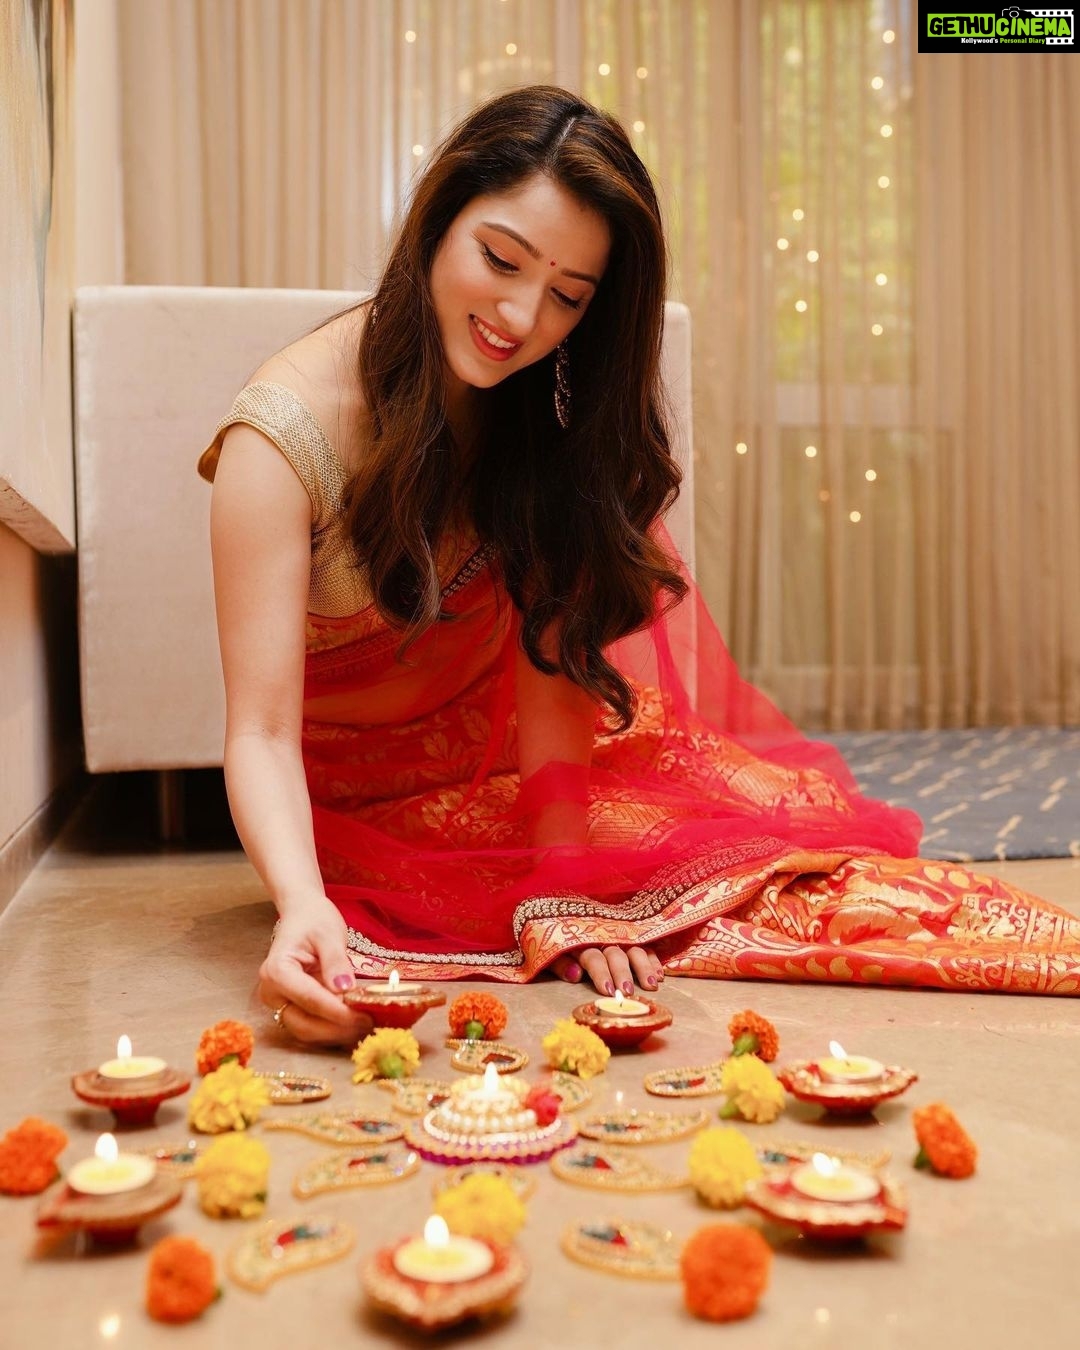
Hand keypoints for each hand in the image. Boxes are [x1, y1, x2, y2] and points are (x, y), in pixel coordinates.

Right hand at [259, 897, 373, 1046]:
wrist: (302, 916)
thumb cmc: (313, 920)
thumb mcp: (328, 934)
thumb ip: (336, 961)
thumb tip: (344, 989)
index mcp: (277, 971)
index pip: (309, 999)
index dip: (337, 1012)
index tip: (362, 1017)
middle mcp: (271, 992)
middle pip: (303, 1023)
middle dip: (337, 1029)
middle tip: (368, 1024)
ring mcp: (279, 1003)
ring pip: (306, 1031)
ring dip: (335, 1033)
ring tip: (364, 1026)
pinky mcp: (290, 1008)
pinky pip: (310, 1025)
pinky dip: (331, 1029)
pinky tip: (353, 1025)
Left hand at [551, 946, 664, 995]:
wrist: (557, 917)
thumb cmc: (557, 945)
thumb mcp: (549, 954)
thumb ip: (561, 964)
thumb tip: (575, 975)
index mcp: (581, 942)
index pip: (592, 957)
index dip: (600, 973)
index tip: (608, 990)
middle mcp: (602, 938)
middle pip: (615, 954)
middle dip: (622, 973)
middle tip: (627, 992)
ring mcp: (619, 936)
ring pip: (634, 949)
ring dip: (643, 967)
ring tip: (651, 985)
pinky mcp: (631, 937)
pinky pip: (645, 946)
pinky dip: (653, 960)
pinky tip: (659, 975)